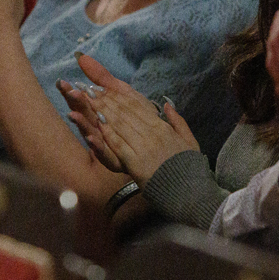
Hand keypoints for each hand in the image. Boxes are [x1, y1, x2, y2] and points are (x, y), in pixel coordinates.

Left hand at [59, 53, 198, 186]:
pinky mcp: (136, 163)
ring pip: (121, 125)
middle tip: (91, 89)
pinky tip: (98, 125)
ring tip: (89, 101)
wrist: (188, 191)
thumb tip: (168, 105)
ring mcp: (144, 147)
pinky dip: (108, 134)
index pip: (138, 107)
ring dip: (104, 112)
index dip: (120, 96)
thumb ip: (178, 121)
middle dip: (107, 100)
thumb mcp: (189, 140)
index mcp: (163, 127)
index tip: (106, 88)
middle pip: (126, 113)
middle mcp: (152, 133)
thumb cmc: (188, 167)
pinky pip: (119, 145)